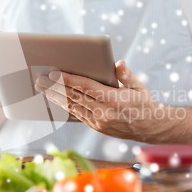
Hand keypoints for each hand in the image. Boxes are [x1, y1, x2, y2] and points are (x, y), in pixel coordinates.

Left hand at [35, 60, 160, 141]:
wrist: (151, 127)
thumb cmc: (144, 102)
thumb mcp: (138, 86)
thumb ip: (126, 75)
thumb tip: (118, 63)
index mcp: (113, 100)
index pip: (85, 87)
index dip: (68, 80)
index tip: (54, 73)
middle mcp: (104, 113)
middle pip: (74, 97)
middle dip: (55, 88)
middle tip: (40, 79)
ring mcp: (99, 122)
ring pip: (72, 107)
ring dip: (56, 98)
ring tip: (42, 89)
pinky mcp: (96, 127)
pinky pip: (77, 114)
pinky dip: (65, 106)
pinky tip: (56, 99)